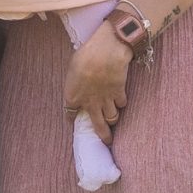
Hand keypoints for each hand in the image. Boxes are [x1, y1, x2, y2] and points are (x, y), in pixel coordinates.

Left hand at [63, 21, 132, 144]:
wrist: (106, 51)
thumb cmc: (86, 55)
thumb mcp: (73, 67)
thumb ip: (75, 80)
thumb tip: (79, 83)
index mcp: (72, 96)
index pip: (70, 114)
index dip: (71, 117)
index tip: (73, 118)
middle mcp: (89, 103)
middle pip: (98, 126)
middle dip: (103, 135)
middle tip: (106, 141)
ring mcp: (106, 100)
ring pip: (112, 118)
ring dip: (113, 120)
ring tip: (113, 121)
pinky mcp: (119, 93)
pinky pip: (121, 104)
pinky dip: (121, 103)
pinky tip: (120, 100)